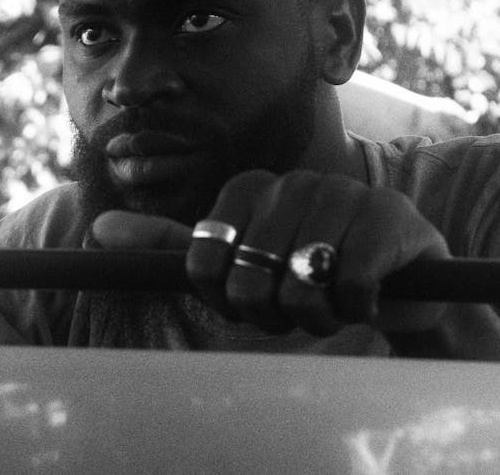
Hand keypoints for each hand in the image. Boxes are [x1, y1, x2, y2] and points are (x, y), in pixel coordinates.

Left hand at [92, 169, 449, 334]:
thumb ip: (171, 245)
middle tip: (296, 308)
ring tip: (332, 302)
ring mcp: (343, 195)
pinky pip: (348, 288)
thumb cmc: (309, 271)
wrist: (401, 284)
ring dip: (314, 317)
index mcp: (250, 189)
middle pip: (247, 280)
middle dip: (270, 313)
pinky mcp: (389, 220)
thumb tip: (98, 228)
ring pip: (297, 287)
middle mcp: (293, 182)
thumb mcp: (237, 259)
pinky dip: (354, 310)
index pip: (203, 259)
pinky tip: (368, 296)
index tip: (248, 302)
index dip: (222, 297)